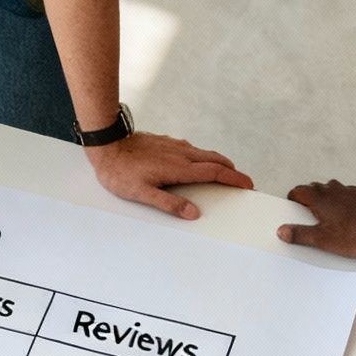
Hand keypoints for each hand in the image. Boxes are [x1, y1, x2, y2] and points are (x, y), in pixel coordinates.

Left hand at [84, 131, 253, 218]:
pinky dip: (203, 157)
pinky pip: (192, 149)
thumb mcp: (142, 194)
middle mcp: (181, 153)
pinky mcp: (166, 142)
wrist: (107, 144)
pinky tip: (197, 163)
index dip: (234, 178)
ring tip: (225, 172)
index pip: (215, 172)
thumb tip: (194, 213)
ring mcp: (174, 145)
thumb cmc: (120, 172)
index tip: (248, 184)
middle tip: (242, 181)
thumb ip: (168, 203)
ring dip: (219, 162)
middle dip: (232, 170)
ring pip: (204, 153)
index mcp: (179, 168)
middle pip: (215, 159)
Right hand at [277, 179, 355, 256]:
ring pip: (335, 189)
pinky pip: (352, 195)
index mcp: (320, 199)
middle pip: (316, 188)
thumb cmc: (353, 234)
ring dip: (330, 197)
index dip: (294, 197)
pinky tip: (352, 214)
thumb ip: (300, 234)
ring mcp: (351, 191)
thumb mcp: (321, 240)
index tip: (294, 205)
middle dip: (311, 197)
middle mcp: (334, 190)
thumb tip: (283, 231)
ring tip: (331, 213)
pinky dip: (348, 201)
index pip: (300, 190)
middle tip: (311, 212)